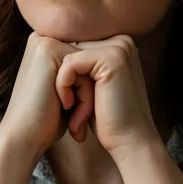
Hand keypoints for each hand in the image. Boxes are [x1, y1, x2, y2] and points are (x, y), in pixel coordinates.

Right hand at [0, 32, 89, 157]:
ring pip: (90, 69)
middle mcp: (45, 40)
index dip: (88, 93)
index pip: (88, 65)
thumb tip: (110, 65)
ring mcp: (46, 42)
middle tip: (78, 122)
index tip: (78, 116)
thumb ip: (80, 75)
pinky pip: (85, 73)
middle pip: (90, 66)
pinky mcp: (49, 50)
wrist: (23, 138)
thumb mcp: (68, 94)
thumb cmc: (46, 123)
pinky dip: (83, 97)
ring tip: (75, 121)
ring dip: (87, 99)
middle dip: (88, 96)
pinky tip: (65, 108)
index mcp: (48, 48)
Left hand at [54, 34, 163, 161]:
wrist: (130, 143)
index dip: (65, 75)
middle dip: (65, 81)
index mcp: (117, 44)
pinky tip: (71, 107)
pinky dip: (63, 86)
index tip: (69, 103)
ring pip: (68, 57)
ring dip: (64, 87)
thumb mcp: (91, 87)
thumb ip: (81, 66)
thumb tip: (52, 48)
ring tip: (75, 115)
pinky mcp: (111, 58)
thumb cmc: (108, 120)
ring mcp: (118, 47)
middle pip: (70, 50)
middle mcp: (121, 40)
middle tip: (72, 113)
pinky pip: (69, 64)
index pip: (74, 48)